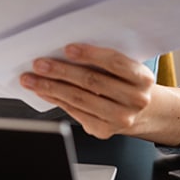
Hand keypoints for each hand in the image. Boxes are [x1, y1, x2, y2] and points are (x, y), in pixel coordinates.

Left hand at [20, 44, 157, 138]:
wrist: (146, 113)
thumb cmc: (129, 84)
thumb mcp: (128, 69)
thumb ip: (105, 61)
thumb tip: (66, 53)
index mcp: (142, 78)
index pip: (115, 63)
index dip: (90, 55)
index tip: (67, 49)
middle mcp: (135, 100)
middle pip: (92, 82)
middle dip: (61, 72)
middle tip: (40, 64)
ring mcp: (120, 118)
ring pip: (80, 99)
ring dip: (51, 88)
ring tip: (32, 79)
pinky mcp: (105, 131)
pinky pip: (76, 112)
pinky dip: (57, 101)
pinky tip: (44, 92)